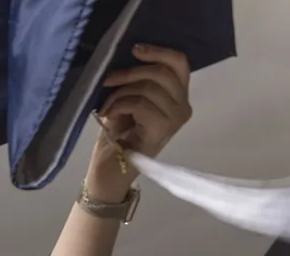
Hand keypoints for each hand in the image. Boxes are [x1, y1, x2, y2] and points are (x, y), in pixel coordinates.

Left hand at [86, 44, 192, 200]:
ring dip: (120, 93)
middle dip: (130, 73)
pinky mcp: (163, 129)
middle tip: (108, 81)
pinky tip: (107, 115)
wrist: (110, 171)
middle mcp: (183, 108)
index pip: (179, 64)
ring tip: (106, 106)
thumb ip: (136, 82)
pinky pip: (140, 104)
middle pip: (163, 72)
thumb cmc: (117, 137)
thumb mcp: (128, 101)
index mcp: (178, 97)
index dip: (158, 52)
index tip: (135, 49)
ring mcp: (175, 120)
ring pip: (149, 88)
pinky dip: (118, 105)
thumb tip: (128, 58)